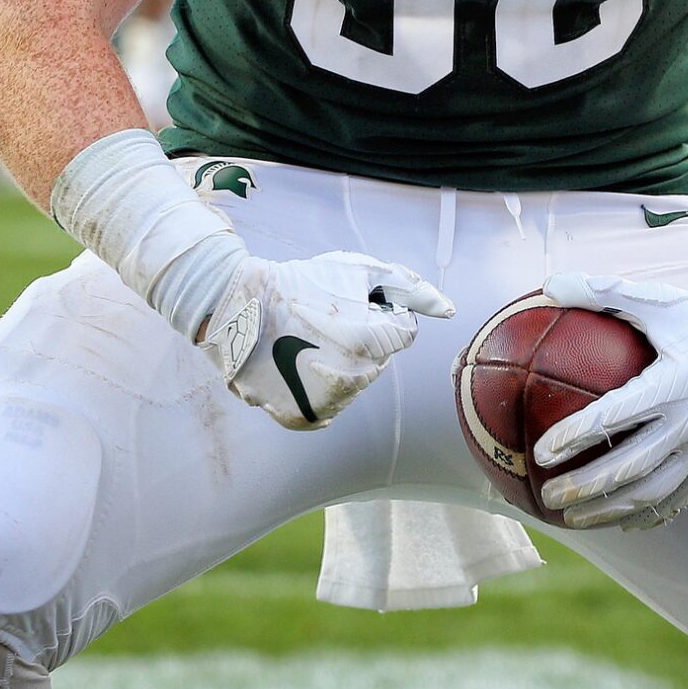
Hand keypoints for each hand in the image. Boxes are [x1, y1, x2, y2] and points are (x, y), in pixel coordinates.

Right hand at [199, 251, 451, 429]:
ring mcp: (328, 403)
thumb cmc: (302, 281)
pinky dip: (321, 386)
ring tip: (308, 338)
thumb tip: (449, 309)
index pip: (402, 331)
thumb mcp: (358, 270)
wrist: (238, 306)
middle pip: (381, 360)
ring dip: (342, 363)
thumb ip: (409, 288)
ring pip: (356, 383)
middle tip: (325, 318)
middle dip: (363, 339)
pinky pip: (331, 405)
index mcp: (371, 342)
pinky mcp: (305, 418)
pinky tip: (300, 364)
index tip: (348, 302)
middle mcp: (353, 379)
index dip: (379, 311)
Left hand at [533, 272, 687, 530]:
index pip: (616, 415)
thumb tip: (548, 287)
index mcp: (676, 381)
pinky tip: (618, 522)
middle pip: (631, 466)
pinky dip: (646, 514)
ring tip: (572, 519)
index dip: (576, 435)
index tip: (541, 451)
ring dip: (610, 509)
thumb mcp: (658, 300)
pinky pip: (679, 498)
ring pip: (653, 492)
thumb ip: (603, 292)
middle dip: (585, 486)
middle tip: (548, 495)